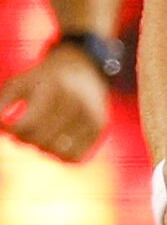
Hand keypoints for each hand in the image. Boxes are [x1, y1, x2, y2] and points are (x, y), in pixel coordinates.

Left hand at [0, 43, 110, 161]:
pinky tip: (57, 142)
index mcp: (53, 87)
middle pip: (42, 141)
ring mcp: (91, 116)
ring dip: (43, 148)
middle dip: (25, 140)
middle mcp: (76, 102)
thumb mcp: (19, 83)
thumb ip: (2, 103)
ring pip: (58, 152)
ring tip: (40, 135)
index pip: (27, 126)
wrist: (84, 67)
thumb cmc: (43, 79)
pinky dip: (62, 155)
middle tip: (22, 132)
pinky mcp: (100, 127)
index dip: (11, 131)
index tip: (6, 126)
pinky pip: (75, 157)